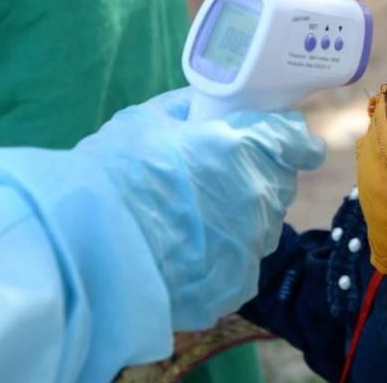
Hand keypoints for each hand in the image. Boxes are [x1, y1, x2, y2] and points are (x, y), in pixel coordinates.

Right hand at [76, 88, 325, 329]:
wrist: (89, 246)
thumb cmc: (115, 173)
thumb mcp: (146, 120)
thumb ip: (188, 108)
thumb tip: (205, 104)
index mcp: (248, 146)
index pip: (297, 140)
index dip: (289, 139)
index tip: (283, 142)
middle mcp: (262, 194)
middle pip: (279, 181)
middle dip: (256, 176)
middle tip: (215, 178)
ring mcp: (255, 242)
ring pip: (263, 223)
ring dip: (240, 217)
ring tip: (193, 219)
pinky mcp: (240, 282)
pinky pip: (242, 262)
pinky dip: (222, 256)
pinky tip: (187, 252)